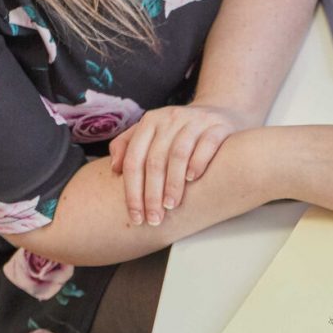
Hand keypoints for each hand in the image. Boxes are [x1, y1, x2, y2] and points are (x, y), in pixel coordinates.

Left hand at [109, 103, 252, 227]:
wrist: (218, 113)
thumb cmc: (180, 132)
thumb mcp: (151, 132)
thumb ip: (128, 146)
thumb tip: (114, 169)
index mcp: (149, 122)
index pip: (134, 160)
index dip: (132, 191)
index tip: (136, 217)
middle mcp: (169, 119)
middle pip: (154, 161)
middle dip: (152, 194)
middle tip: (154, 219)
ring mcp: (194, 122)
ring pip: (178, 155)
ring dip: (173, 184)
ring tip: (171, 206)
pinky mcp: (217, 127)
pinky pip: (206, 145)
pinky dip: (197, 163)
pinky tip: (193, 180)